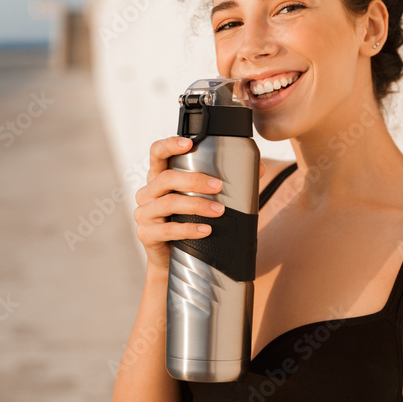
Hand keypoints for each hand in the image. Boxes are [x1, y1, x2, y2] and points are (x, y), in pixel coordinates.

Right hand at [133, 137, 265, 269]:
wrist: (172, 258)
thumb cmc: (187, 221)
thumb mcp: (201, 200)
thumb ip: (225, 182)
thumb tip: (258, 168)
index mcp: (158, 177)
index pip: (157, 153)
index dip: (169, 145)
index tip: (189, 143)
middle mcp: (147, 192)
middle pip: (166, 178)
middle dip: (194, 180)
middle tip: (218, 186)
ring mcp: (144, 214)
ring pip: (168, 203)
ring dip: (196, 205)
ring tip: (218, 211)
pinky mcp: (146, 234)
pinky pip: (168, 229)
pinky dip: (189, 229)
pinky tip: (205, 229)